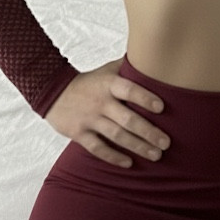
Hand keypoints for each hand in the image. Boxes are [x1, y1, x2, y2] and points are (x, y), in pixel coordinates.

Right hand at [45, 59, 169, 167]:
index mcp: (109, 83)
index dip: (145, 98)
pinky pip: (97, 148)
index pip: (129, 90)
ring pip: (116, 136)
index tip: (162, 108)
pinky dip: (113, 157)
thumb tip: (154, 56)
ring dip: (137, 146)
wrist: (53, 91)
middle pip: (127, 119)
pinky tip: (129, 163)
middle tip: (166, 143)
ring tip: (156, 155)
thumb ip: (129, 66)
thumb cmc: (90, 81)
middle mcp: (100, 101)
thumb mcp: (107, 70)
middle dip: (148, 132)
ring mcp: (89, 119)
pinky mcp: (78, 133)